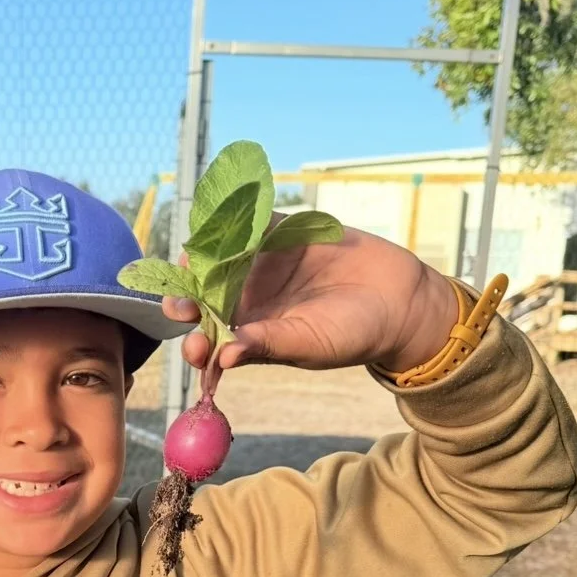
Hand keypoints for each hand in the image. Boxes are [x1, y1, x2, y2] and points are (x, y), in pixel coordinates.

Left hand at [162, 221, 458, 377]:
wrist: (396, 298)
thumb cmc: (351, 334)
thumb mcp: (308, 344)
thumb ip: (267, 345)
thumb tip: (223, 358)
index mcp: (249, 332)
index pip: (210, 337)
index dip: (195, 339)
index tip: (193, 343)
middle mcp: (247, 298)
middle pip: (204, 294)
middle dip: (188, 295)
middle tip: (181, 299)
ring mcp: (261, 264)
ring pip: (220, 257)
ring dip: (204, 254)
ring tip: (195, 255)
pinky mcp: (280, 233)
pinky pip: (250, 223)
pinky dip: (234, 219)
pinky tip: (222, 218)